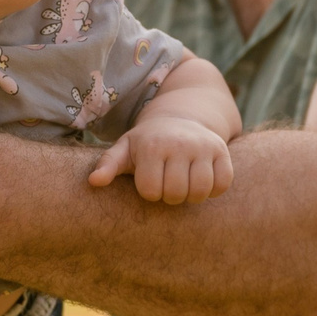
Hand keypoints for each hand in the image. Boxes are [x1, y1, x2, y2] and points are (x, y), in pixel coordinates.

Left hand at [89, 115, 235, 204]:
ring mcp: (202, 146)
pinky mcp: (221, 150)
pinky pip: (223, 183)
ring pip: (200, 191)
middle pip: (176, 194)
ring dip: (192, 195)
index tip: (150, 181)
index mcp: (151, 146)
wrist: (179, 119)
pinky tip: (202, 180)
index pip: (152, 192)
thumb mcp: (124, 150)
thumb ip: (108, 165)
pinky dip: (214, 189)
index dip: (150, 192)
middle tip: (168, 183)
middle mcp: (178, 143)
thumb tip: (93, 182)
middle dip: (170, 196)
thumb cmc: (146, 142)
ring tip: (184, 184)